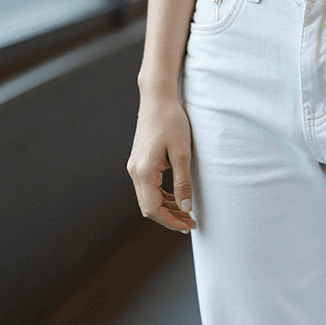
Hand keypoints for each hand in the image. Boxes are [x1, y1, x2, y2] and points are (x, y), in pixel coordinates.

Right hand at [127, 93, 195, 231]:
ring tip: (187, 213)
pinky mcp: (139, 162)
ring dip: (166, 208)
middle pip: (149, 207)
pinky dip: (162, 196)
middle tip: (191, 222)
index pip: (153, 209)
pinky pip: (148, 188)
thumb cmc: (171, 121)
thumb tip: (185, 209)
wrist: (157, 99)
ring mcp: (135, 167)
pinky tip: (177, 198)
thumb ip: (183, 183)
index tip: (189, 225)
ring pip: (148, 199)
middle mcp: (134, 171)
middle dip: (169, 218)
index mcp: (143, 171)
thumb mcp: (182, 153)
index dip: (171, 221)